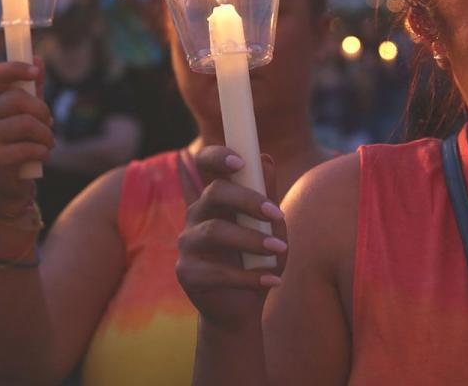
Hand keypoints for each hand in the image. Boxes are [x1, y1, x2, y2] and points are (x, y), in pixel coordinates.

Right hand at [0, 60, 54, 209]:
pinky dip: (42, 152)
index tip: (36, 72)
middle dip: (43, 112)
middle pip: (19, 99)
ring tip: (47, 143)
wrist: (9, 180)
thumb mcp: (29, 112)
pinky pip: (27, 147)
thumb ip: (33, 87)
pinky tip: (42, 155)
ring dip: (46, 135)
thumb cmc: (20, 140)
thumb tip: (38, 58)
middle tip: (50, 125)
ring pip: (26, 124)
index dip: (17, 68)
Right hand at [176, 146, 286, 331]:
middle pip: (213, 193)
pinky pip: (216, 272)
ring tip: (280, 250)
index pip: (205, 164)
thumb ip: (267, 196)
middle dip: (247, 200)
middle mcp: (196, 215)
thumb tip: (266, 159)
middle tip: (276, 214)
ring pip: (214, 231)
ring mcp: (187, 244)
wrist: (241, 310)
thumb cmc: (257, 261)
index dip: (218, 156)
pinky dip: (250, 277)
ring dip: (252, 240)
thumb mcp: (270, 228)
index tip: (241, 162)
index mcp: (216, 198)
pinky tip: (272, 281)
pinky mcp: (186, 273)